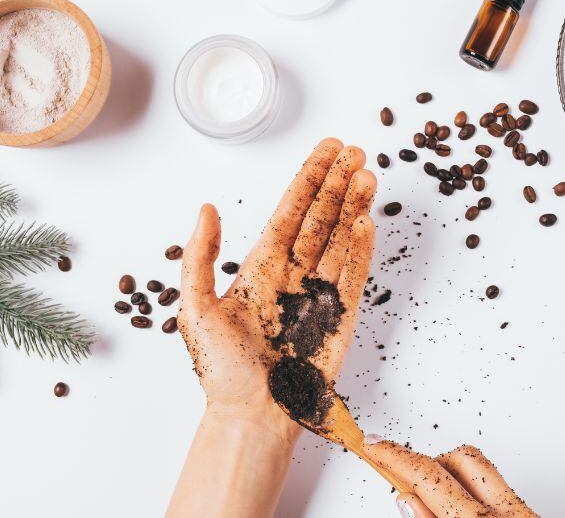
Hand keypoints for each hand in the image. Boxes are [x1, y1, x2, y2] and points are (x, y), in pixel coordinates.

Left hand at [177, 137, 376, 441]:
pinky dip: (362, 248)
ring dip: (355, 206)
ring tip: (368, 174)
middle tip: (355, 150)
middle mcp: (293, 274)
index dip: (309, 179)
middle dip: (338, 184)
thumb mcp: (195, 308)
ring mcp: (319, 294)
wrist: (251, 414)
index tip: (327, 150)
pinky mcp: (340, 317)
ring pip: (341, 239)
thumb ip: (200, 256)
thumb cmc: (221, 369)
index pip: (290, 212)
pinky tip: (369, 220)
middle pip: (321, 218)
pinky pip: (354, 275)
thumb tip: (207, 207)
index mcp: (260, 268)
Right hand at [364, 439, 538, 517]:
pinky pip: (499, 486)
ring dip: (452, 473)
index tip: (373, 444)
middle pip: (458, 458)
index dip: (394, 456)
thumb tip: (407, 498)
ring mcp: (524, 511)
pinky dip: (475, 488)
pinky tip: (464, 505)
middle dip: (427, 462)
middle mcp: (506, 512)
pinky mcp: (532, 513)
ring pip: (481, 467)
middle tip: (404, 475)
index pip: (427, 476)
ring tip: (436, 495)